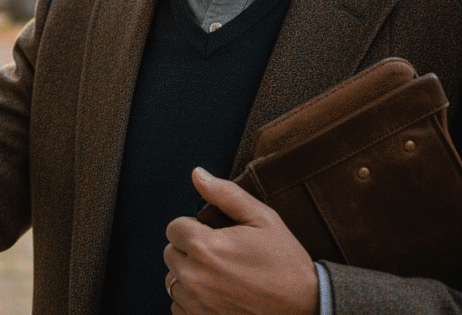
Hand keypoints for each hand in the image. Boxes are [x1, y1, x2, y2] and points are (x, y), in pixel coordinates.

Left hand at [163, 167, 318, 314]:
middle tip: (221, 256)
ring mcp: (196, 304)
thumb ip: (226, 194)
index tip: (215, 236)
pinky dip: (192, 300)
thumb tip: (197, 174)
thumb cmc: (286, 263)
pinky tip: (218, 295)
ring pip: (173, 280)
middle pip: (170, 253)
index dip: (194, 228)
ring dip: (189, 276)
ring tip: (221, 276)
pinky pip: (178, 306)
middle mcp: (195, 277)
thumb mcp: (263, 219)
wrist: (307, 307)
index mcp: (205, 247)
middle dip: (190, 250)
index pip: (173, 228)